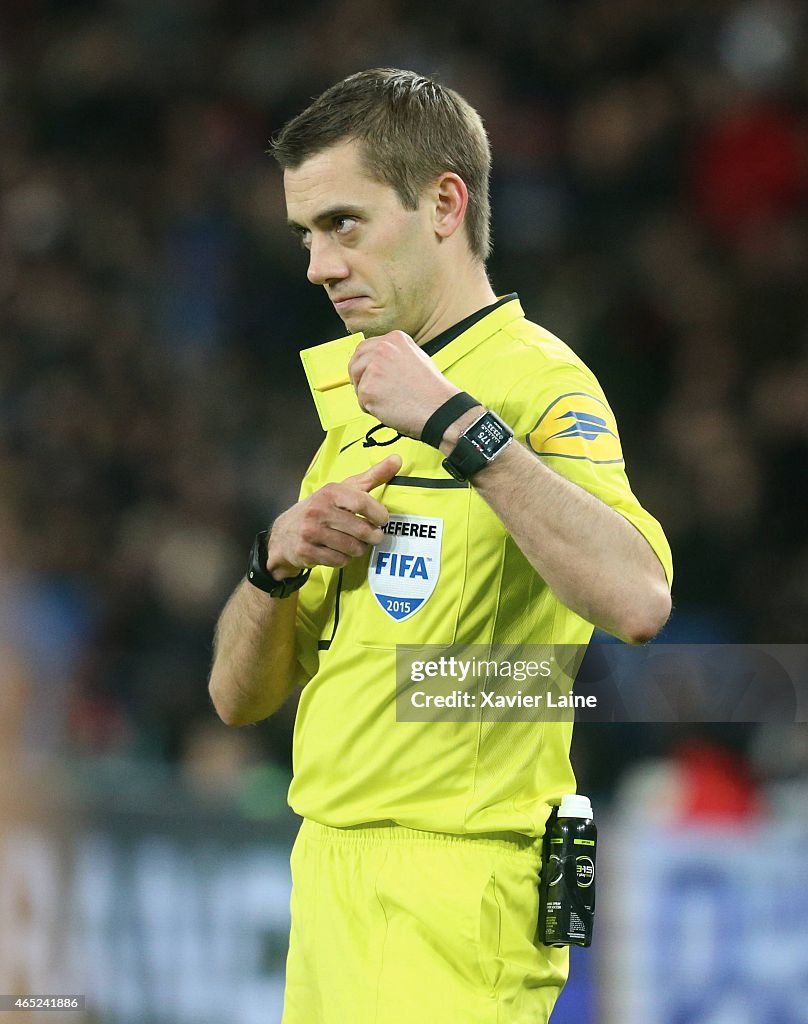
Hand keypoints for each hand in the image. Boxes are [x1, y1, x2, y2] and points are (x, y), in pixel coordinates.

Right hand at [266, 454, 401, 577]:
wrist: (284, 534)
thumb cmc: (320, 509)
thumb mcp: (343, 490)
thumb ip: (372, 476)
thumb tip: (398, 459)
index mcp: (330, 493)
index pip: (362, 502)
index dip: (378, 514)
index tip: (383, 519)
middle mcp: (318, 511)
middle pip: (361, 530)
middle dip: (373, 536)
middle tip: (374, 536)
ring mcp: (310, 532)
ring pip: (352, 548)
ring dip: (359, 549)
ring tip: (356, 544)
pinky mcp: (306, 552)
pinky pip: (339, 561)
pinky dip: (345, 559)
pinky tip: (340, 552)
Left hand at [349, 331, 458, 437]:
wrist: (439, 409)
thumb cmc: (431, 390)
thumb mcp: (416, 358)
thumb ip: (394, 355)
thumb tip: (375, 362)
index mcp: (394, 339)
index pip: (364, 348)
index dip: (364, 365)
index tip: (367, 375)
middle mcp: (382, 349)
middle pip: (355, 363)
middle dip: (360, 379)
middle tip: (373, 392)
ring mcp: (374, 368)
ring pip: (357, 382)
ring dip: (367, 394)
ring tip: (387, 401)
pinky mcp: (368, 389)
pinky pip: (361, 401)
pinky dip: (371, 409)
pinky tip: (389, 408)